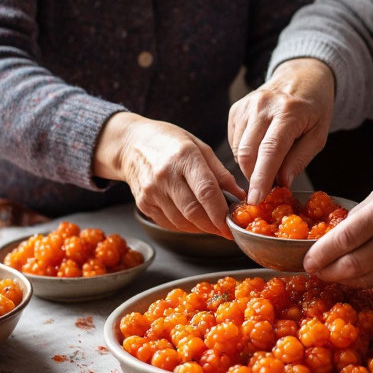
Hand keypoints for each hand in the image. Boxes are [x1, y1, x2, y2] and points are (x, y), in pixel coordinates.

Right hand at [93, 113, 242, 236]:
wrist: (132, 144)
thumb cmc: (170, 142)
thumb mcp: (200, 147)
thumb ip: (221, 173)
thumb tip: (240, 195)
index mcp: (184, 157)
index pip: (206, 191)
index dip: (221, 212)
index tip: (233, 224)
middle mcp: (165, 175)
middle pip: (193, 211)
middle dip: (213, 226)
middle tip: (226, 230)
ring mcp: (152, 191)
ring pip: (181, 221)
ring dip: (201, 228)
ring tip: (212, 225)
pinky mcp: (144, 203)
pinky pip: (169, 223)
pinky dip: (185, 226)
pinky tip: (194, 222)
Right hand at [228, 58, 335, 202]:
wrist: (301, 75)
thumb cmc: (314, 107)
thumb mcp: (318, 135)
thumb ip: (299, 159)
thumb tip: (282, 183)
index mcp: (288, 112)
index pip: (270, 150)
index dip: (262, 178)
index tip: (256, 199)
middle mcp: (263, 106)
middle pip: (248, 152)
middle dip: (254, 177)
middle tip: (267, 189)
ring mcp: (246, 106)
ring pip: (238, 150)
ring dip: (250, 167)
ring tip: (268, 166)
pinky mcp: (236, 109)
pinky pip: (234, 142)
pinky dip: (245, 154)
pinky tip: (259, 150)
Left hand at [302, 166, 372, 288]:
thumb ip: (362, 215)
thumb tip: (334, 239)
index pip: (343, 240)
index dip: (320, 255)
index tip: (307, 261)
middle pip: (352, 268)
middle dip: (328, 272)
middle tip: (316, 271)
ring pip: (368, 281)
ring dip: (346, 280)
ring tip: (334, 274)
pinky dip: (370, 281)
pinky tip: (362, 274)